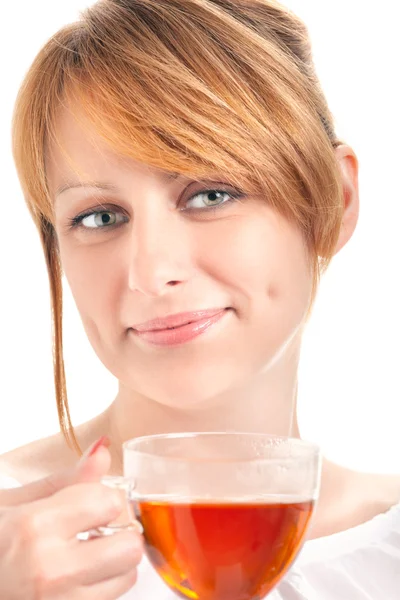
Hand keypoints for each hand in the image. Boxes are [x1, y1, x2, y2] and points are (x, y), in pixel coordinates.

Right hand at [0, 439, 142, 598]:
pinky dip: (100, 587)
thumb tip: (103, 451)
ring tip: (82, 554)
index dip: (104, 497)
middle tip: (95, 529)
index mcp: (34, 527)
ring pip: (124, 578)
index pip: (109, 501)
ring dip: (113, 563)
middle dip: (118, 532)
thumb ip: (64, 481)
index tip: (91, 502)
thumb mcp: (10, 503)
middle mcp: (48, 569)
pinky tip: (73, 576)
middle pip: (128, 545)